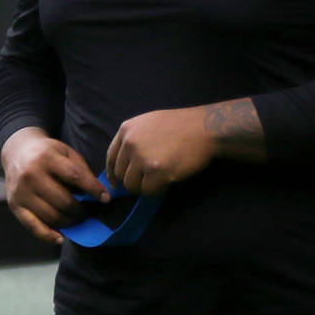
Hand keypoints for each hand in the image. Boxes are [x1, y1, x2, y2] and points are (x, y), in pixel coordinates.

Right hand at [0, 127, 109, 244]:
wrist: (17, 152)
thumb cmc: (47, 154)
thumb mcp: (65, 152)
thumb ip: (81, 171)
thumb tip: (99, 195)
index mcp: (46, 157)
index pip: (75, 176)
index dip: (93, 189)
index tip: (106, 199)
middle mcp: (31, 174)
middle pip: (64, 201)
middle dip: (81, 210)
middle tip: (87, 211)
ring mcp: (21, 192)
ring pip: (51, 216)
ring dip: (69, 222)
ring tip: (76, 218)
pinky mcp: (15, 206)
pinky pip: (33, 227)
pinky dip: (49, 236)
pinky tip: (61, 238)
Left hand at [106, 99, 265, 195]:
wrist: (204, 128)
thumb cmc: (180, 125)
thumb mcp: (148, 123)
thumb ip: (133, 139)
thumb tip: (123, 164)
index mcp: (126, 129)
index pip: (110, 157)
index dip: (113, 174)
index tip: (116, 183)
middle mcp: (130, 142)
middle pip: (121, 174)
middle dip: (133, 181)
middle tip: (149, 179)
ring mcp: (143, 157)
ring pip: (132, 185)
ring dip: (145, 187)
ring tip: (161, 178)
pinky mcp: (157, 171)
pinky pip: (148, 191)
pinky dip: (157, 190)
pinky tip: (168, 179)